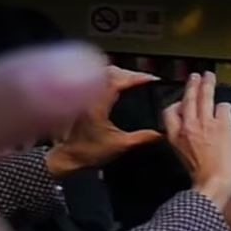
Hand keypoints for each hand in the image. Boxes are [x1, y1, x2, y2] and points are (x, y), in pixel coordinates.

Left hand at [42, 63, 158, 175]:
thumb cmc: (90, 152)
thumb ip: (143, 137)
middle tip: (145, 80)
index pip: (116, 82)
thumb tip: (161, 132)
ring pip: (101, 75)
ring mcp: (84, 97)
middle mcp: (89, 97)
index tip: (150, 80)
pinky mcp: (83, 101)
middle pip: (109, 73)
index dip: (134, 78)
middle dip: (129, 74)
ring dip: (119, 75)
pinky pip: (97, 82)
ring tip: (134, 82)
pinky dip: (110, 80)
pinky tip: (119, 88)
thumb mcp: (121, 146)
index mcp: (97, 106)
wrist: (69, 158)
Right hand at [164, 75, 230, 206]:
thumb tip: (192, 133)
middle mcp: (188, 126)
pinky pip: (223, 108)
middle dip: (192, 86)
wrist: (214, 182)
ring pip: (205, 97)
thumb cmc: (201, 175)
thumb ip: (185, 140)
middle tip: (195, 76)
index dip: (175, 105)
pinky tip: (227, 106)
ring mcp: (206, 124)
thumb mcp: (183, 155)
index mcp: (175, 136)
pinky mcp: (223, 125)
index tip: (180, 102)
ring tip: (209, 76)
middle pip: (188, 99)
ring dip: (207, 85)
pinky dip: (225, 106)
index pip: (169, 113)